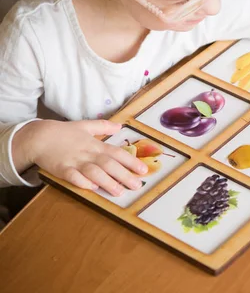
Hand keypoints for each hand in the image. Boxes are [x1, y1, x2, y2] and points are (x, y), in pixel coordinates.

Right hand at [13, 120, 147, 195]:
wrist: (39, 136)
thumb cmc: (63, 132)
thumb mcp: (85, 125)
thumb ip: (103, 126)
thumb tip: (119, 126)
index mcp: (95, 145)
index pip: (117, 153)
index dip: (131, 162)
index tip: (143, 170)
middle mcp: (88, 154)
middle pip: (109, 165)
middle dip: (124, 176)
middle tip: (137, 185)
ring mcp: (75, 162)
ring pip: (94, 172)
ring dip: (107, 182)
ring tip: (118, 192)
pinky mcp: (61, 169)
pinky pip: (73, 177)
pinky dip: (82, 182)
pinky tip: (92, 187)